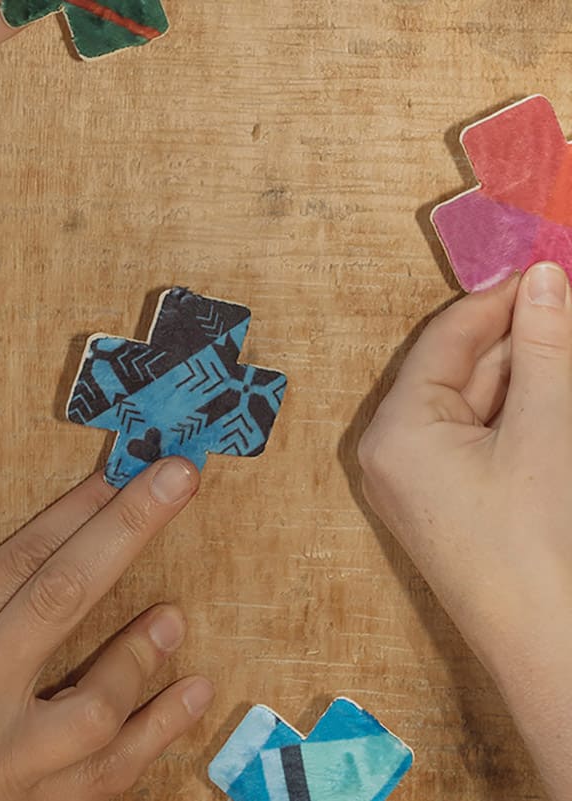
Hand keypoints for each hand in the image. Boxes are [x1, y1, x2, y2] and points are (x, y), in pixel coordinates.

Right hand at [0, 459, 213, 800]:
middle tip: (176, 481)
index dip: (73, 510)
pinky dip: (157, 733)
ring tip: (173, 617)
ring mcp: (6, 764)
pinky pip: (106, 777)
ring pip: (91, 707)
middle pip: (59, 600)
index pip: (16, 561)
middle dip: (124, 530)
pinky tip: (193, 693)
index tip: (121, 471)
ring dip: (140, 655)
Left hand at [358, 263, 571, 798]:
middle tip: (556, 301)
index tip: (538, 271)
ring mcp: (409, 478)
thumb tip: (541, 277)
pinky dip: (508, 414)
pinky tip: (545, 394)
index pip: (441, 342)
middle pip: (452, 371)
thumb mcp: (542, 430)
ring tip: (556, 347)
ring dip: (515, 375)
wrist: (544, 644)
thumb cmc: (536, 535)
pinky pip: (467, 438)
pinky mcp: (435, 499)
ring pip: (465, 404)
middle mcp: (388, 450)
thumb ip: (542, 348)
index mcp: (394, 429)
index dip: (491, 301)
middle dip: (509, 338)